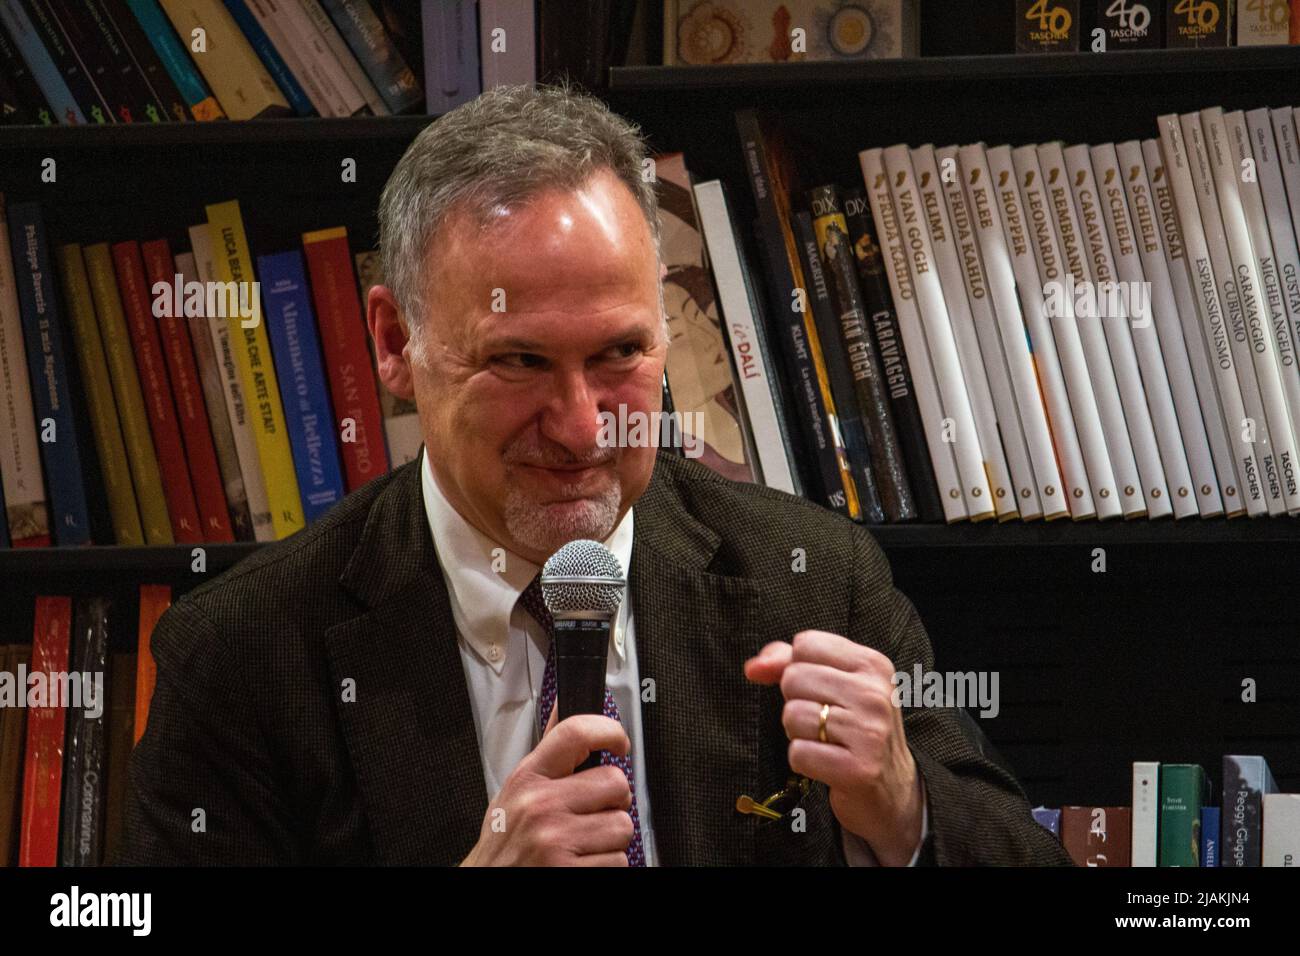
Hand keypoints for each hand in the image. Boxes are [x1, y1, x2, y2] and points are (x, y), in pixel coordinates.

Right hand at [460, 708, 635, 865]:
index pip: (575, 733)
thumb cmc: (505, 840)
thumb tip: (563, 703)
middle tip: (594, 812)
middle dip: (614, 800)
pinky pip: (619, 861)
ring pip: (623, 826)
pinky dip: (607, 865)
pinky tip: (582, 862)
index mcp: (529, 778)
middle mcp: (541, 806)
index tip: (619, 742)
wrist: (489, 882)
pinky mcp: (569, 871)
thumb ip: (548, 751)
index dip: (609, 730)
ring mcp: (556, 840)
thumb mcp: (516, 789)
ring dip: (611, 838)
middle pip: (615, 782)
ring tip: (583, 842)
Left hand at [744, 630, 922, 865]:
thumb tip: (752, 668)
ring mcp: (870, 732)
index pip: (806, 644)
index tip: (818, 690)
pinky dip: (803, 760)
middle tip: (823, 721)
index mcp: (873, 665)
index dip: (797, 668)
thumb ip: (788, 663)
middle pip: (794, 677)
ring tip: (825, 741)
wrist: (891, 788)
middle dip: (795, 701)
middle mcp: (875, 694)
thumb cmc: (853, 728)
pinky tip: (826, 763)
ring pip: (792, 715)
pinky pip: (798, 753)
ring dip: (797, 733)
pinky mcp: (859, 769)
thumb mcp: (832, 684)